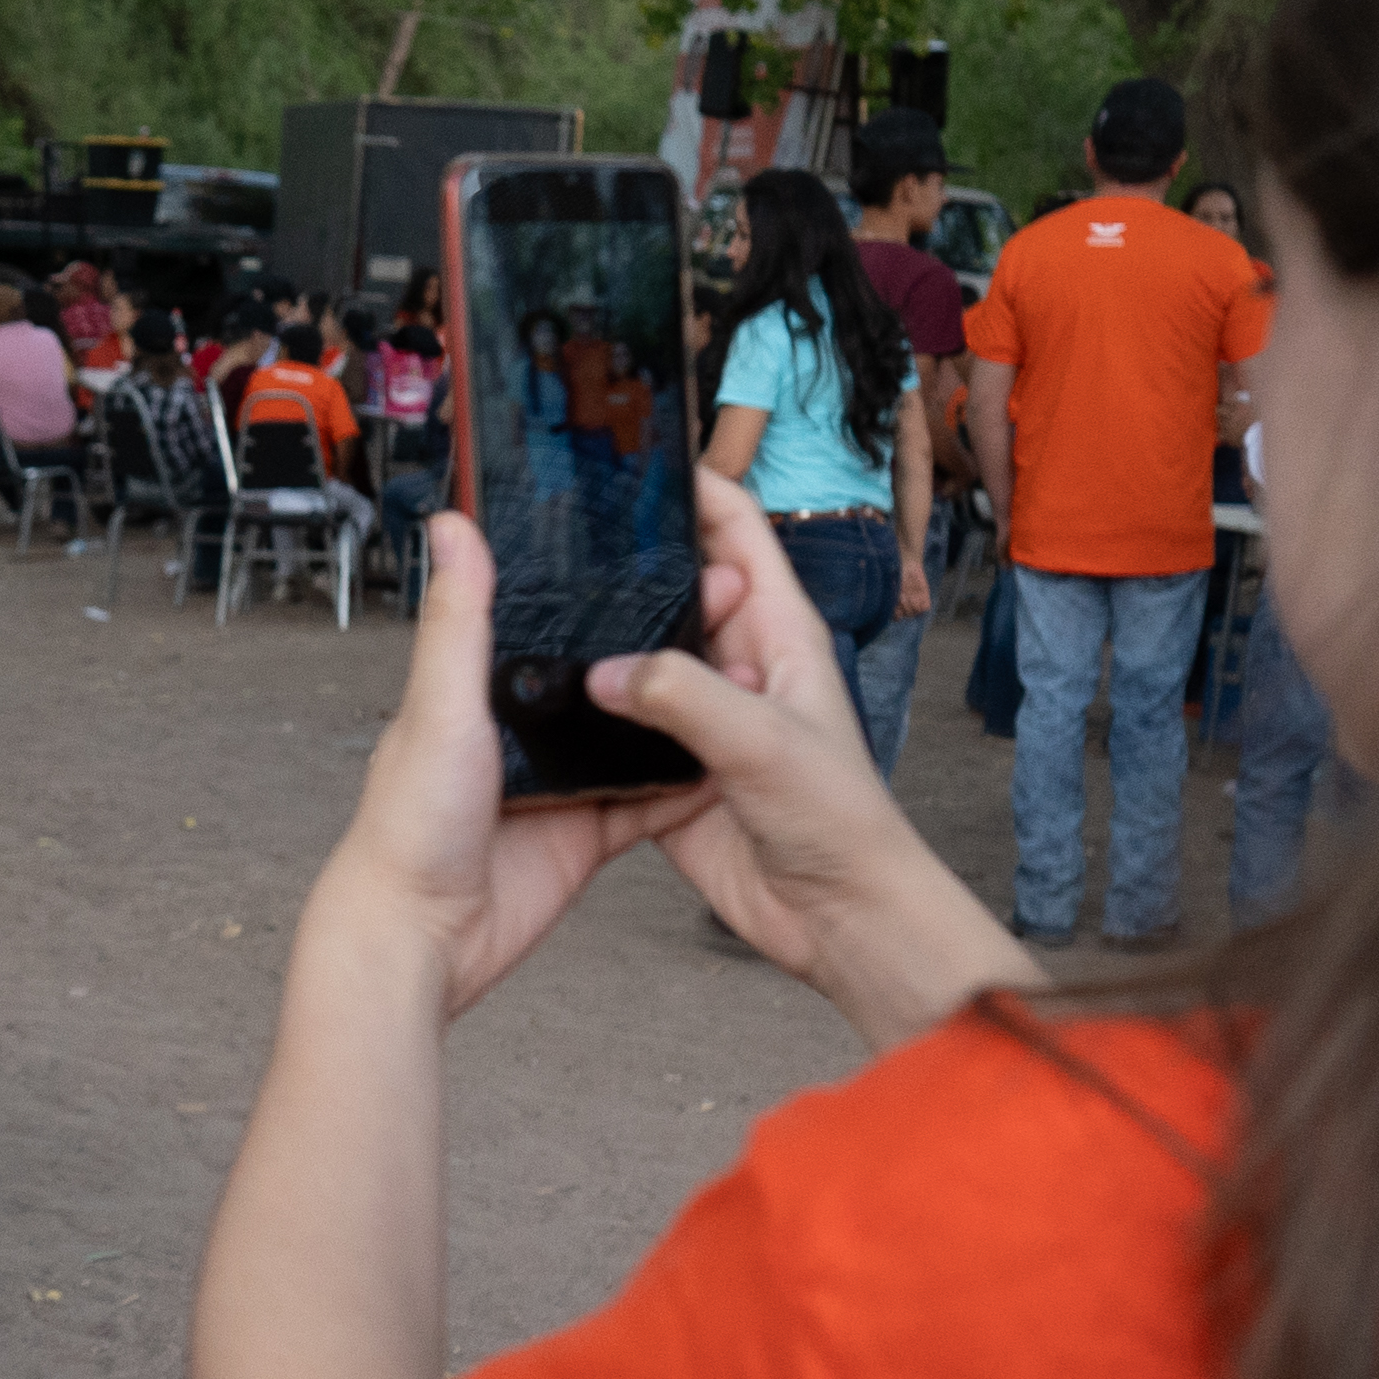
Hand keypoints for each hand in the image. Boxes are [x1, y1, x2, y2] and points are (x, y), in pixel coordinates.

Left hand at [299, 507, 724, 1023]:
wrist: (424, 935)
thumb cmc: (408, 823)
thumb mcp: (441, 704)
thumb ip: (460, 620)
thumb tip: (452, 525)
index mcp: (483, 689)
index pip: (550, 619)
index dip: (601, 588)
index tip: (656, 554)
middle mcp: (524, 731)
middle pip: (607, 674)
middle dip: (661, 643)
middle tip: (722, 603)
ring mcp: (559, 783)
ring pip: (636, 735)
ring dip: (683, 710)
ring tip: (741, 670)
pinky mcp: (587, 834)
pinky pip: (649, 802)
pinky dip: (686, 785)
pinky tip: (728, 759)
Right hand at [592, 469, 1032, 1046]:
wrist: (837, 915)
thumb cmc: (839, 820)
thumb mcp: (762, 742)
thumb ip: (683, 697)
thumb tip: (606, 669)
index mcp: (779, 634)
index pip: (735, 533)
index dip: (692, 491)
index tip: (633, 464)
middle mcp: (738, 667)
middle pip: (674, 592)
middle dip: (627, 566)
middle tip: (559, 538)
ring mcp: (702, 720)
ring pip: (640, 660)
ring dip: (602, 643)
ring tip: (539, 611)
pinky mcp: (671, 773)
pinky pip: (621, 729)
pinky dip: (590, 716)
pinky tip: (545, 702)